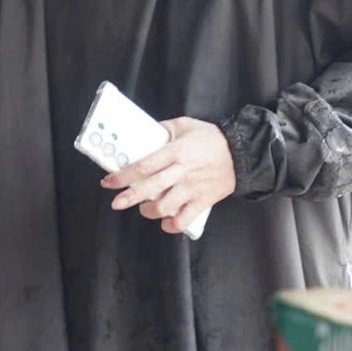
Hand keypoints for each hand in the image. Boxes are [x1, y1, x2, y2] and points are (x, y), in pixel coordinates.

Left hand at [100, 117, 236, 234]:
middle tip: (117, 203)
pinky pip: (185, 220)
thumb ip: (162, 129)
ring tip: (144, 208)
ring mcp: (193, 188)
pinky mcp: (204, 201)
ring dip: (150, 211)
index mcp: (176, 152)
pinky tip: (165, 222)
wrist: (242, 153)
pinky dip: (172, 225)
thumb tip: (141, 132)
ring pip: (166, 206)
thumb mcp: (184, 125)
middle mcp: (182, 172)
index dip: (123, 176)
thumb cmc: (211, 138)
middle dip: (130, 197)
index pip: (144, 165)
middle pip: (151, 188)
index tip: (108, 182)